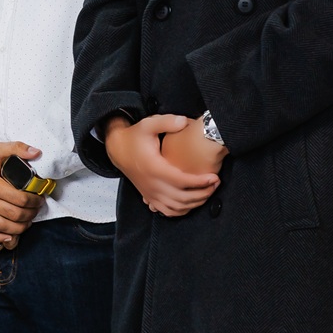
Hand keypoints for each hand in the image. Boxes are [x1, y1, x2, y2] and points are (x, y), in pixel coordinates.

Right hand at [0, 142, 44, 251]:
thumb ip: (18, 149)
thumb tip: (37, 152)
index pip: (21, 199)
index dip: (35, 201)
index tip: (39, 199)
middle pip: (15, 214)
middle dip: (30, 214)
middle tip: (36, 210)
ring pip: (2, 226)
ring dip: (19, 228)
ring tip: (27, 222)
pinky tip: (6, 236)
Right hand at [102, 114, 218, 216]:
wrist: (117, 149)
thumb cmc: (134, 137)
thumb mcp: (148, 124)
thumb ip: (166, 122)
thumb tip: (184, 121)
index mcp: (153, 168)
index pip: (181, 181)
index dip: (200, 182)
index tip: (213, 177)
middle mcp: (152, 184)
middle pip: (182, 198)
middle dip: (203, 193)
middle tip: (215, 184)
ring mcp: (150, 193)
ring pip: (176, 207)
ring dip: (195, 203)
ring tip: (207, 192)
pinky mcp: (149, 197)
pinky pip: (167, 211)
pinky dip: (181, 211)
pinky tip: (191, 203)